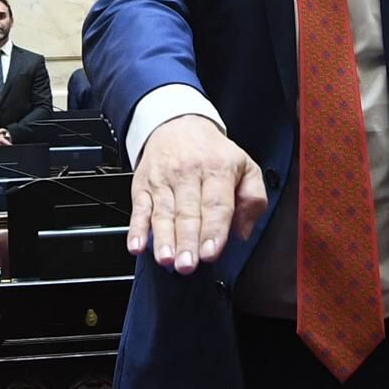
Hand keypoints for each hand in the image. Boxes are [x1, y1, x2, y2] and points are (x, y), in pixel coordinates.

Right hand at [127, 115, 267, 272]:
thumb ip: (253, 198)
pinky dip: (136, 229)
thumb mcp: (245, 166)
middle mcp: (188, 174)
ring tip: (166, 259)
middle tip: (188, 265)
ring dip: (163, 239)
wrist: (177, 124)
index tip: (211, 252)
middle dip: (187, 241)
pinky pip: (138, 209)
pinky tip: (136, 246)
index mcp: (218, 170)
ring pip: (163, 213)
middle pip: (188, 212)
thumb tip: (243, 230)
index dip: (213, 230)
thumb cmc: (213, 153)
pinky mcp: (143, 186)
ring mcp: (163, 180)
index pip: (216, 204)